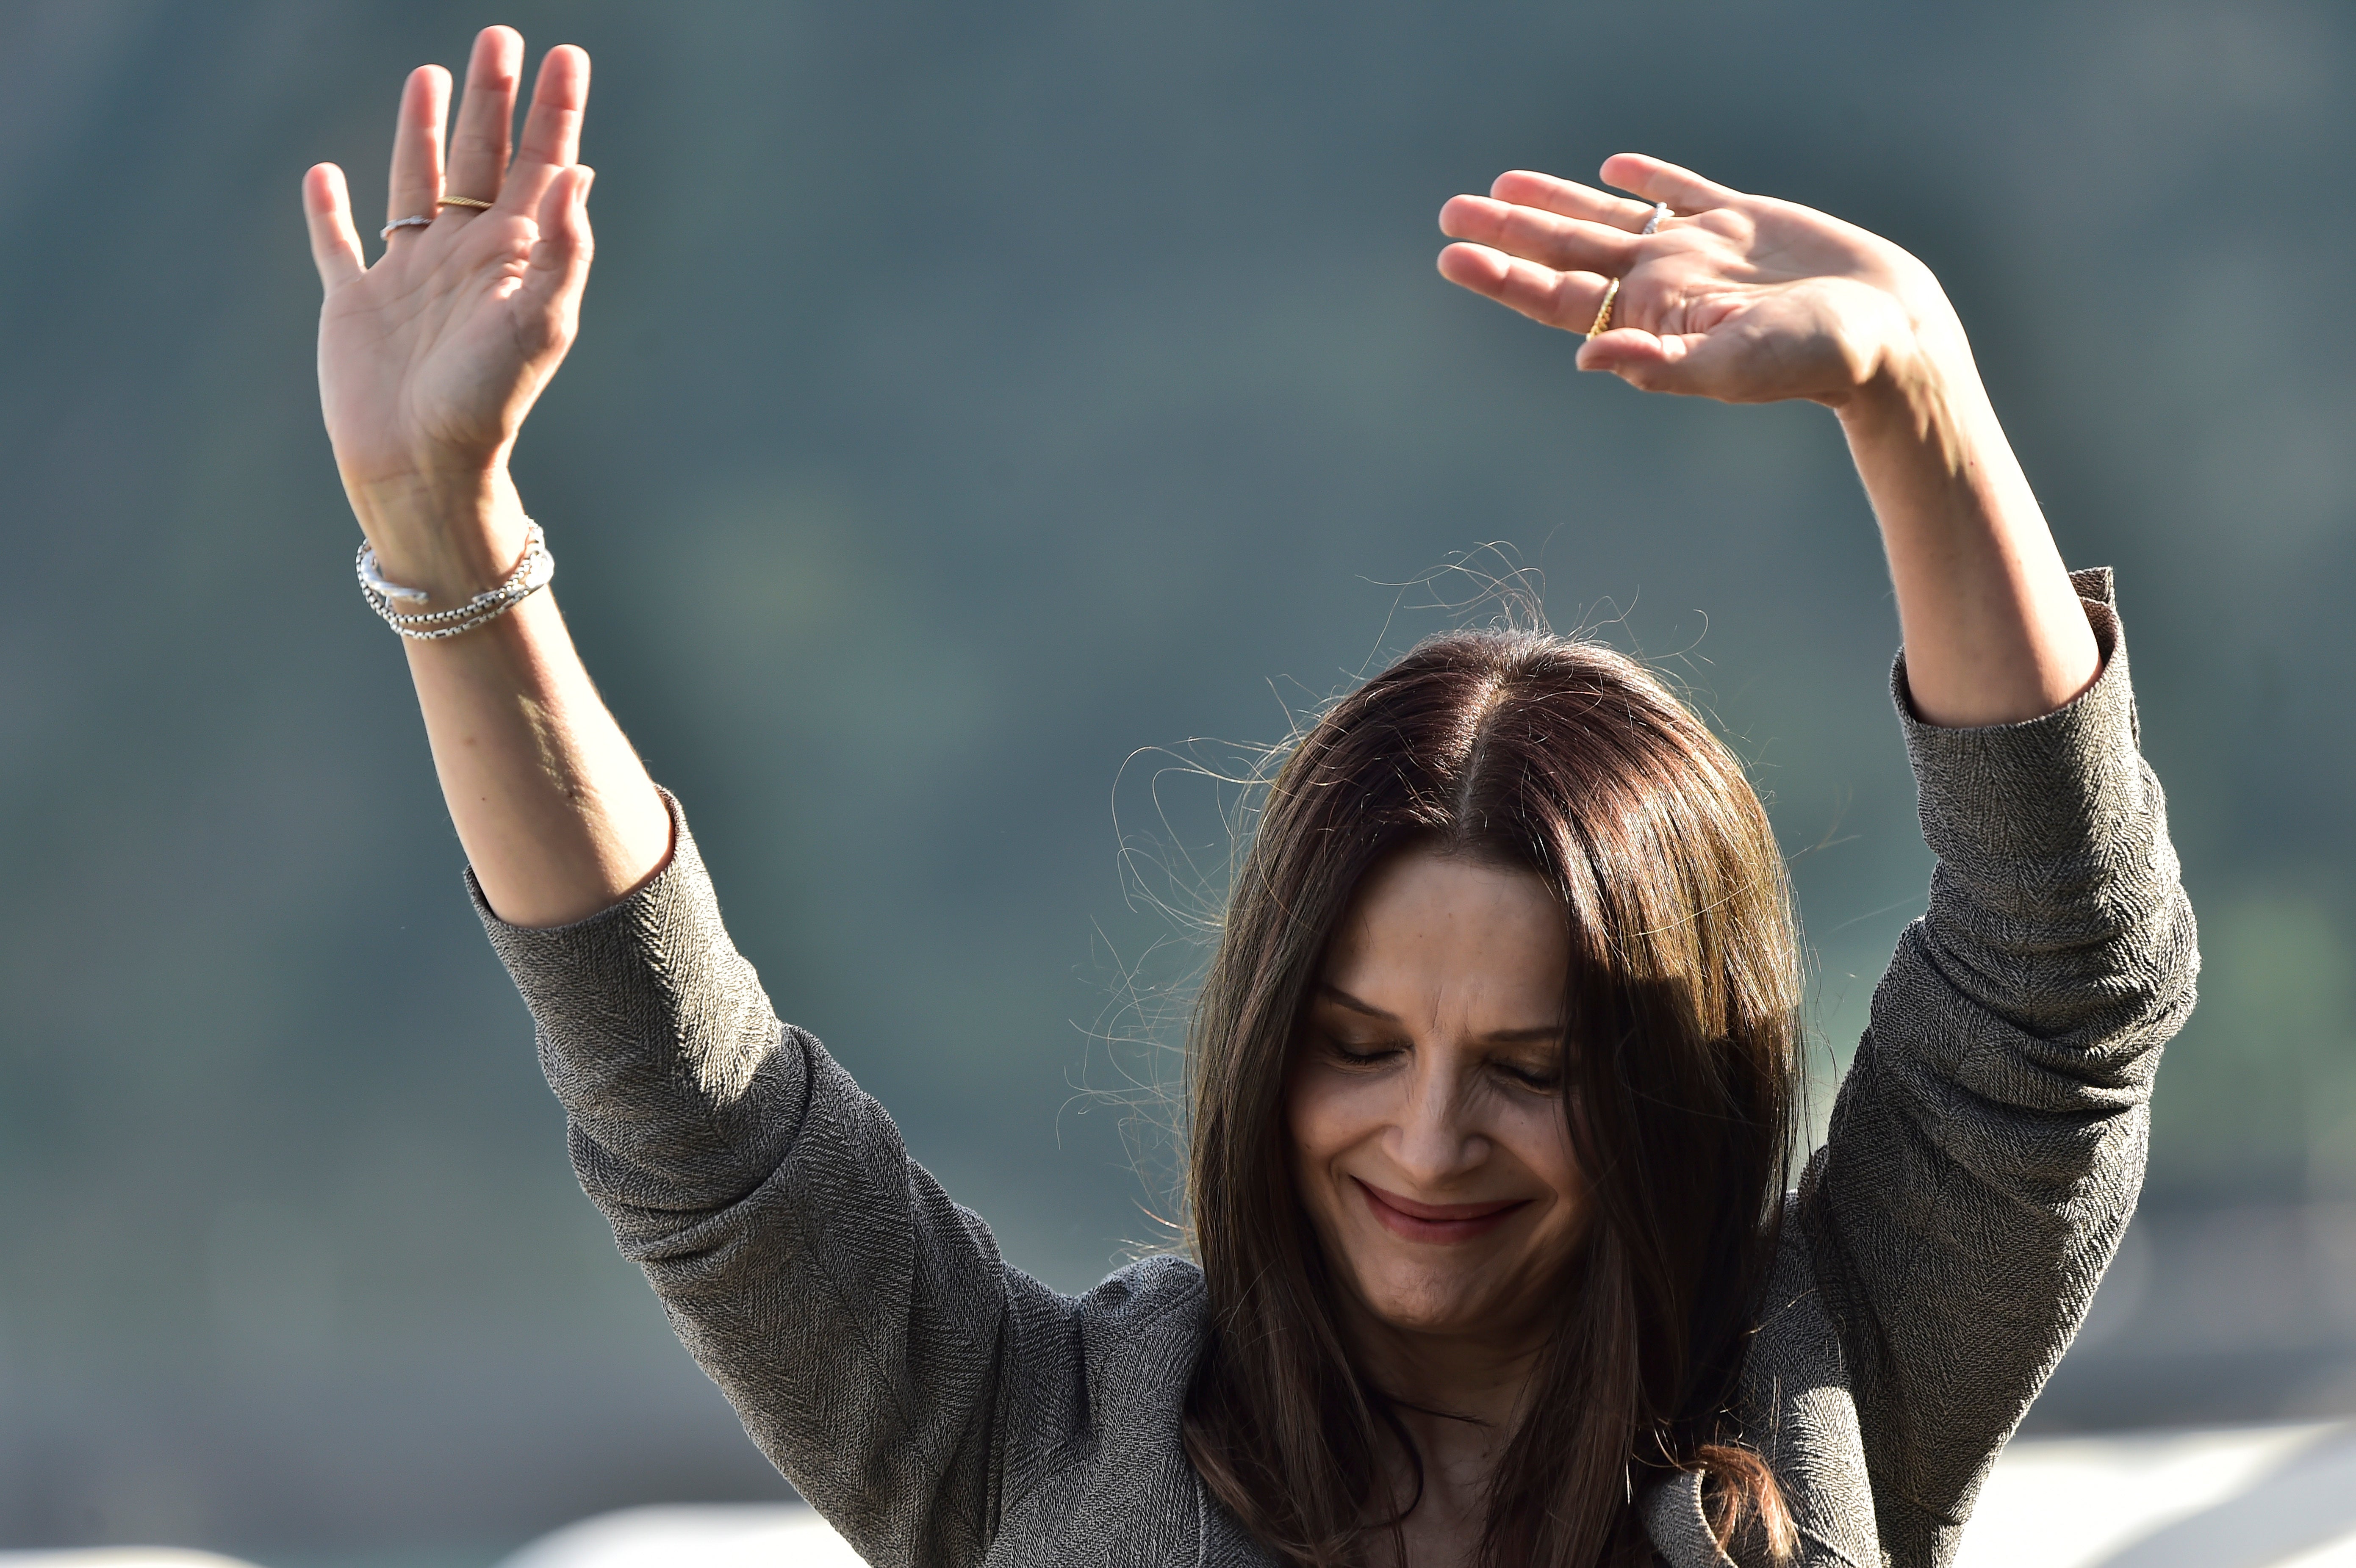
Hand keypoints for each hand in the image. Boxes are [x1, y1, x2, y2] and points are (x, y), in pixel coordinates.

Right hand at [302, 28, 591, 592]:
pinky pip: (337, 246)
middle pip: (481, 158)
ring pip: (416, 184)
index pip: (541, 167)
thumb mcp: (540, 324)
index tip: (568, 57)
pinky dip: (329, 212)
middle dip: (493, 99)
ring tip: (431, 76)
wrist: (424, 464)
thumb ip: (562, 248)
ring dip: (423, 131)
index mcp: (514, 259)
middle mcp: (464, 259)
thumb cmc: (487, 401)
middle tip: (502, 37)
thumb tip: (578, 172)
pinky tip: (325, 175)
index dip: (554, 112)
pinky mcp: (354, 305)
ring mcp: (408, 279)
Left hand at [1438, 154, 1960, 407]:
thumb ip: (1660, 367)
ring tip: (1501, 186)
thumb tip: (1584, 360)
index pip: (1559, 295)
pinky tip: (1612, 171)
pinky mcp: (1743, 219)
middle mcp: (1664, 282)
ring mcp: (1700, 249)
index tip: (1453, 255)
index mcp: (1652, 318)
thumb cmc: (1813, 360)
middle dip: (1508, 230)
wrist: (1890, 331)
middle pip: (1567, 252)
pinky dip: (1648, 179)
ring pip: (1609, 217)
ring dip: (1555, 202)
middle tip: (1450, 211)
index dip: (1503, 275)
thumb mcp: (1732, 368)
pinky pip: (1682, 191)